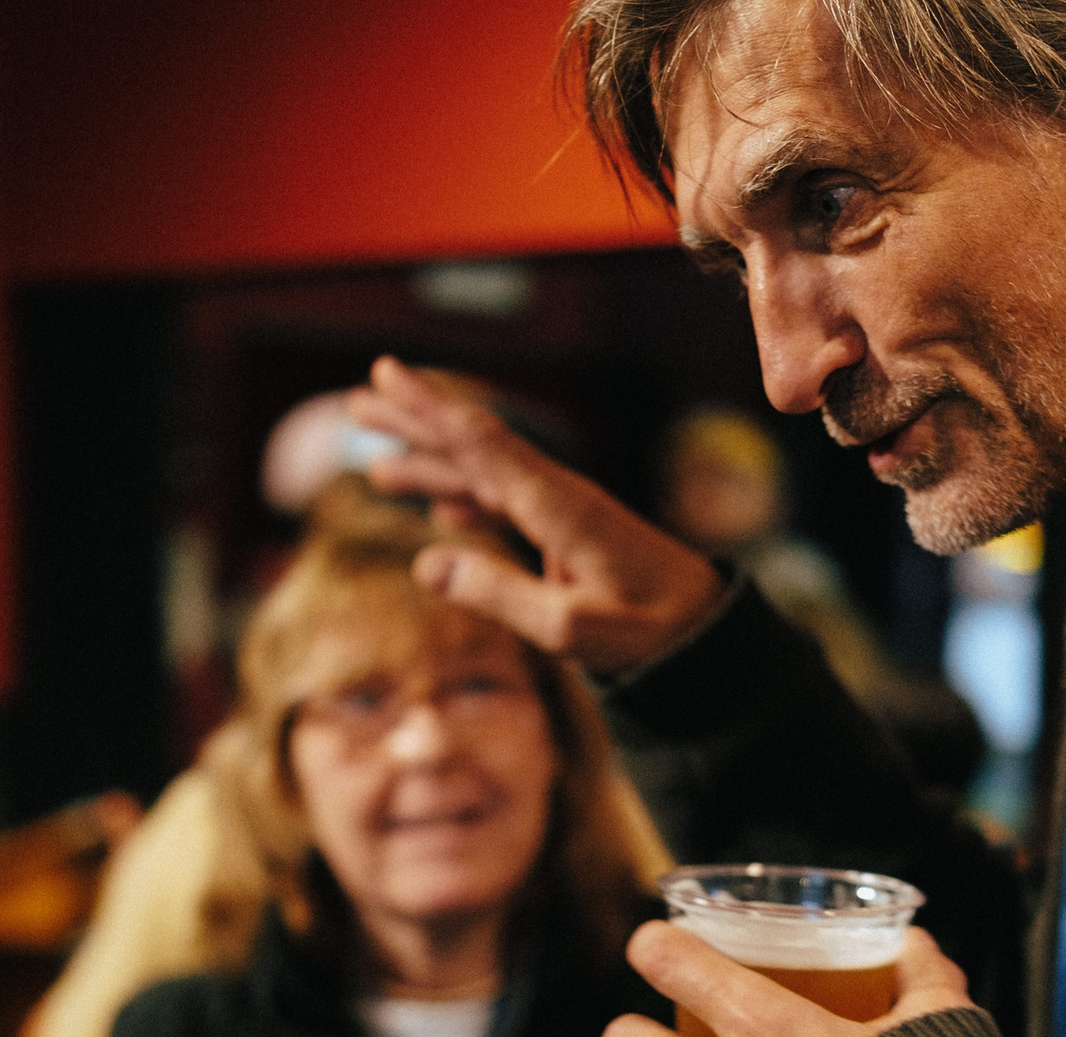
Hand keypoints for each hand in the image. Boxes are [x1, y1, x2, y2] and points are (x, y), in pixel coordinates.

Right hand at [348, 356, 725, 673]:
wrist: (707, 633)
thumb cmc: (648, 631)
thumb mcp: (569, 626)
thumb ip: (497, 594)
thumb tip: (424, 563)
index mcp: (557, 505)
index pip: (481, 442)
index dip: (430, 408)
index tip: (387, 374)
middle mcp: (556, 497)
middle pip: (473, 447)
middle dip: (415, 424)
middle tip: (358, 401)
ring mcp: (563, 516)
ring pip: (483, 479)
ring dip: (431, 468)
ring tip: (376, 467)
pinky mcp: (570, 540)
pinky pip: (506, 512)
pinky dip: (467, 506)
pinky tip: (440, 514)